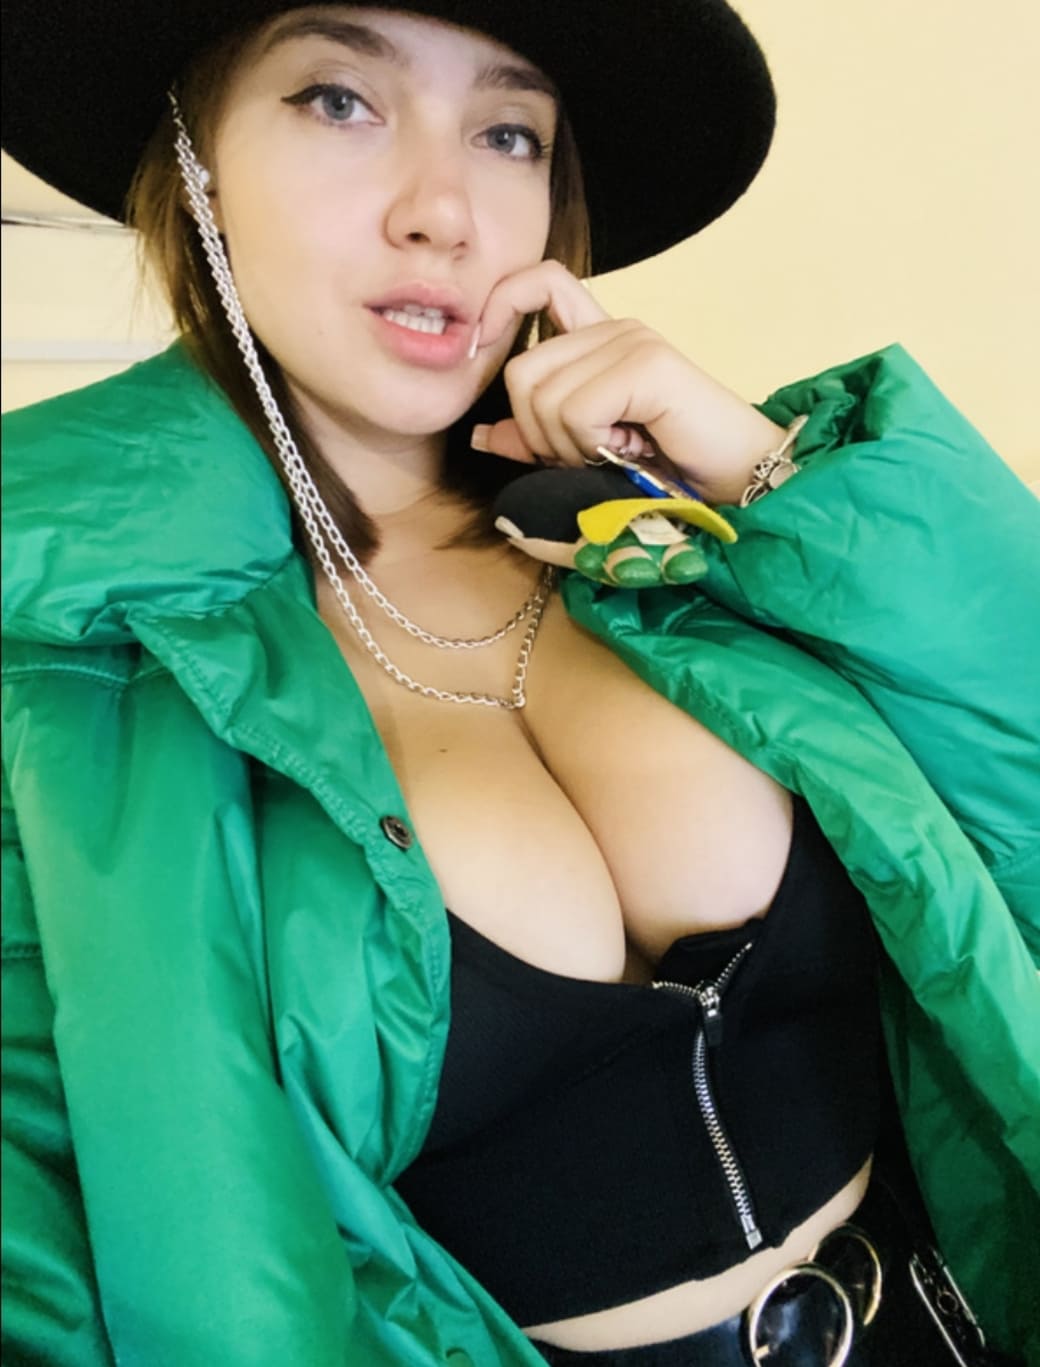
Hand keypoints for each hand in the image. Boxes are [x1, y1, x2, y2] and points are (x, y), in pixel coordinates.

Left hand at [471, 260, 787, 504]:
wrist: (739, 485)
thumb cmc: (670, 472)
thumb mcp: (588, 454)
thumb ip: (538, 438)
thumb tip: (482, 435)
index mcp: (601, 341)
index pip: (540, 282)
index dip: (503, 304)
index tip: (486, 349)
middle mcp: (616, 331)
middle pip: (522, 371)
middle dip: (538, 433)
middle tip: (585, 455)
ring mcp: (633, 342)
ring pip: (543, 396)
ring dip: (566, 447)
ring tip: (612, 456)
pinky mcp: (647, 364)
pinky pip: (576, 410)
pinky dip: (589, 446)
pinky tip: (627, 452)